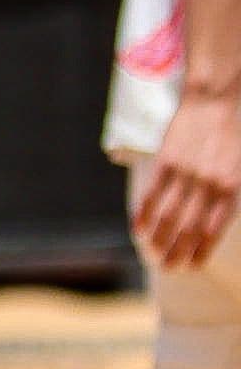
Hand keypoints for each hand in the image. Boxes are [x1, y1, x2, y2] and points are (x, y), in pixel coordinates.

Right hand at [141, 92, 240, 270]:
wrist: (218, 98)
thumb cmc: (235, 132)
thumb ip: (227, 192)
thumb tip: (213, 218)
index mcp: (231, 188)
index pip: (213, 228)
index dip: (201, 249)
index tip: (192, 266)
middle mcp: (209, 185)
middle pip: (188, 226)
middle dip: (178, 250)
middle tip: (169, 269)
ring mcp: (186, 172)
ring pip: (169, 213)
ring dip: (159, 237)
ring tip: (153, 255)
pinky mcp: (168, 159)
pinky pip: (153, 191)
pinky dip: (144, 212)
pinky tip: (138, 228)